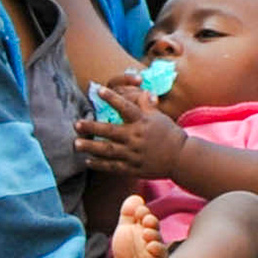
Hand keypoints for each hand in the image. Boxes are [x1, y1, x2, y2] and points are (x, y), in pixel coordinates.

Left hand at [70, 74, 188, 181]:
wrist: (181, 158)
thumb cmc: (168, 134)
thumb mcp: (159, 117)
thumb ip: (146, 105)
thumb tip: (142, 90)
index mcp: (142, 122)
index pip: (125, 107)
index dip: (112, 98)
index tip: (99, 89)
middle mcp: (137, 137)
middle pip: (111, 131)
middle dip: (92, 127)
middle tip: (76, 124)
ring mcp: (134, 154)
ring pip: (108, 150)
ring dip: (91, 147)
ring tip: (76, 144)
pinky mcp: (133, 168)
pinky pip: (113, 166)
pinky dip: (100, 165)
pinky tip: (87, 161)